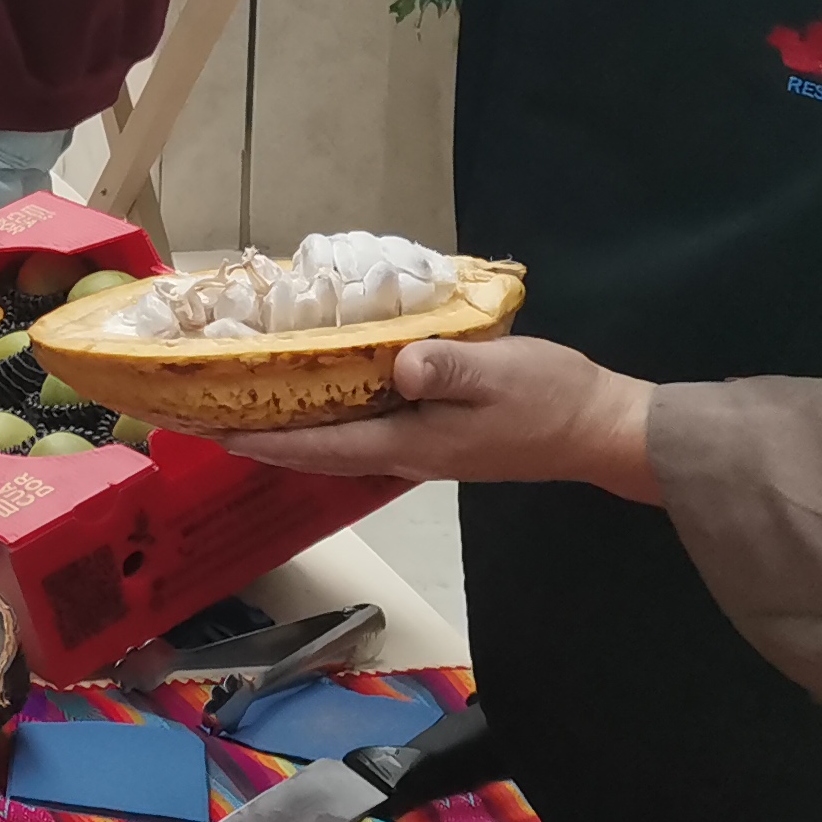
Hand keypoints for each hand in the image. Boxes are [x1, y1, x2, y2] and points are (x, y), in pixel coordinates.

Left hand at [210, 336, 660, 501]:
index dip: (270, 442)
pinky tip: (329, 394)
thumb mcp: (500, 372)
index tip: (218, 434)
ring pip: (346, 441)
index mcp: (413, 443)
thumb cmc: (552, 399)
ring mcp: (428, 448)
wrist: (605, 428)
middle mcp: (410, 453)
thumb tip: (400, 367)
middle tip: (217, 419)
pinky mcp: (444, 436)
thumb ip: (447, 369)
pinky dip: (338, 416)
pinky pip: (374, 429)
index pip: (325, 447)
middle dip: (270, 439)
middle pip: (324, 451)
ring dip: (300, 429)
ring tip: (256, 406)